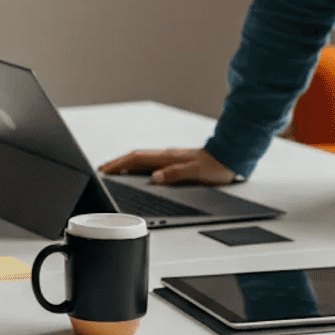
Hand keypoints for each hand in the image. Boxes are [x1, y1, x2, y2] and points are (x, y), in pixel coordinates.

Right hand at [97, 147, 236, 185]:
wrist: (231, 158)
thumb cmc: (216, 167)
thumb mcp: (196, 173)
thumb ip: (175, 174)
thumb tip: (155, 178)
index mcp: (168, 158)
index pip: (137, 160)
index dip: (119, 165)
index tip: (105, 170)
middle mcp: (167, 156)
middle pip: (136, 157)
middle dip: (117, 163)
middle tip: (103, 169)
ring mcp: (171, 158)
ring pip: (142, 159)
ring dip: (126, 163)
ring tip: (115, 170)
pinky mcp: (176, 162)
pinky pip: (151, 163)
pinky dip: (139, 166)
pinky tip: (139, 172)